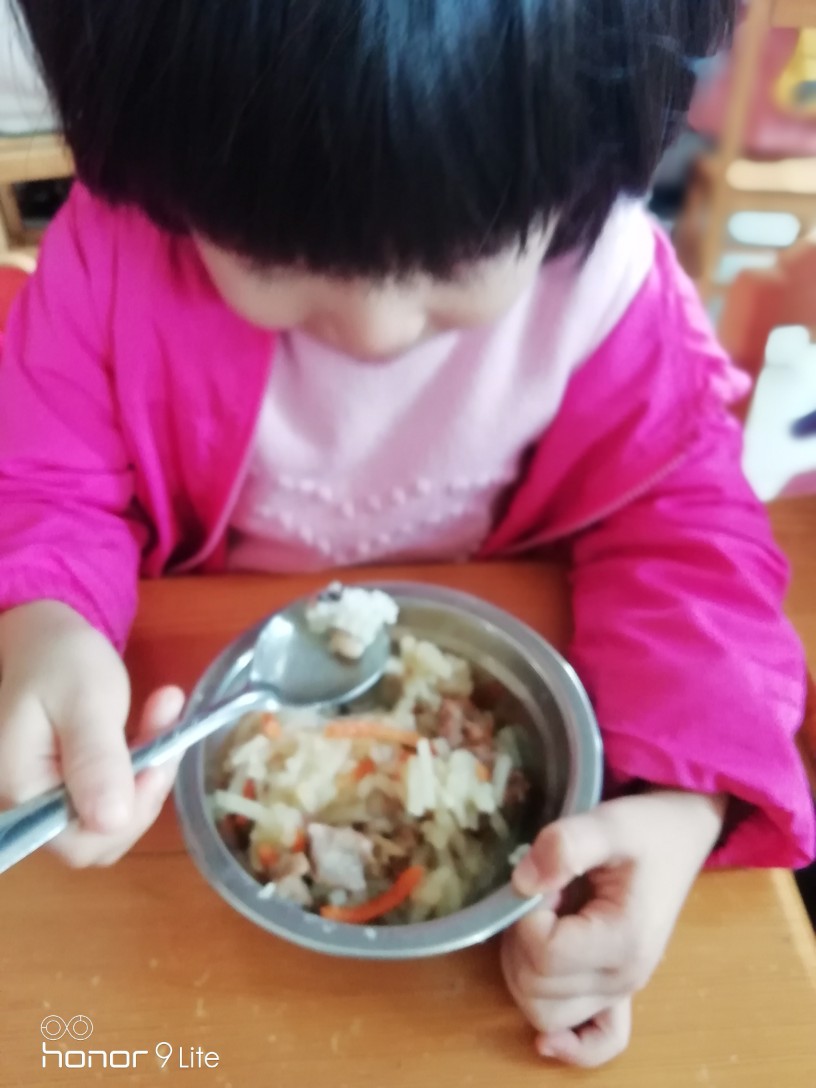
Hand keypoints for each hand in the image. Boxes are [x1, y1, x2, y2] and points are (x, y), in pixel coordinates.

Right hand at [0, 601, 184, 865]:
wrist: (46, 635)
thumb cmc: (59, 659)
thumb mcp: (84, 701)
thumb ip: (95, 760)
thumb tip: (111, 821)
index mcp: (23, 790)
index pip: (80, 842)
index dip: (129, 814)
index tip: (159, 761)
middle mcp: (30, 805)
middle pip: (101, 834)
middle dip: (146, 787)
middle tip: (168, 725)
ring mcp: (50, 796)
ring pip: (114, 815)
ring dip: (150, 770)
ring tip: (163, 711)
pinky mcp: (69, 783)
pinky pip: (113, 793)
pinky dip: (142, 762)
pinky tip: (156, 719)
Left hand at [502, 790, 725, 1066]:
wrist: (680, 834)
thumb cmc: (646, 828)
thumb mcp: (607, 821)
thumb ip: (564, 845)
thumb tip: (521, 882)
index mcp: (624, 939)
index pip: (543, 953)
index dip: (525, 916)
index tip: (542, 881)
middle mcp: (624, 978)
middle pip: (537, 991)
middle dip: (519, 940)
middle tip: (542, 895)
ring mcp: (623, 990)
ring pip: (546, 1015)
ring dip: (525, 972)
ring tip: (544, 921)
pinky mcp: (619, 991)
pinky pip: (597, 1042)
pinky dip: (569, 1044)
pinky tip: (547, 1036)